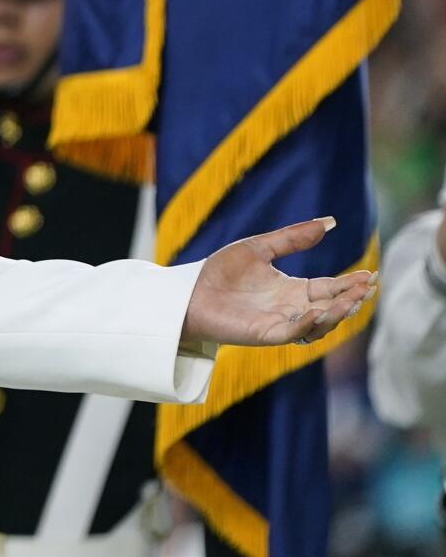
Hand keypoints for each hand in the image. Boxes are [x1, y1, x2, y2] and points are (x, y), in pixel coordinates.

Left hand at [183, 217, 375, 347]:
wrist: (188, 291)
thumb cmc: (220, 271)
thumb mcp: (259, 248)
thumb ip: (293, 238)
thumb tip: (331, 222)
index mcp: (292, 289)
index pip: (329, 288)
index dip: (350, 284)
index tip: (370, 274)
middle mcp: (290, 309)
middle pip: (330, 307)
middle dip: (350, 299)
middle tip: (367, 287)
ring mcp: (279, 323)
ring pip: (318, 324)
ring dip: (336, 314)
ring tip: (350, 300)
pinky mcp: (263, 334)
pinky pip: (291, 334)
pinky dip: (306, 325)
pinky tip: (316, 312)